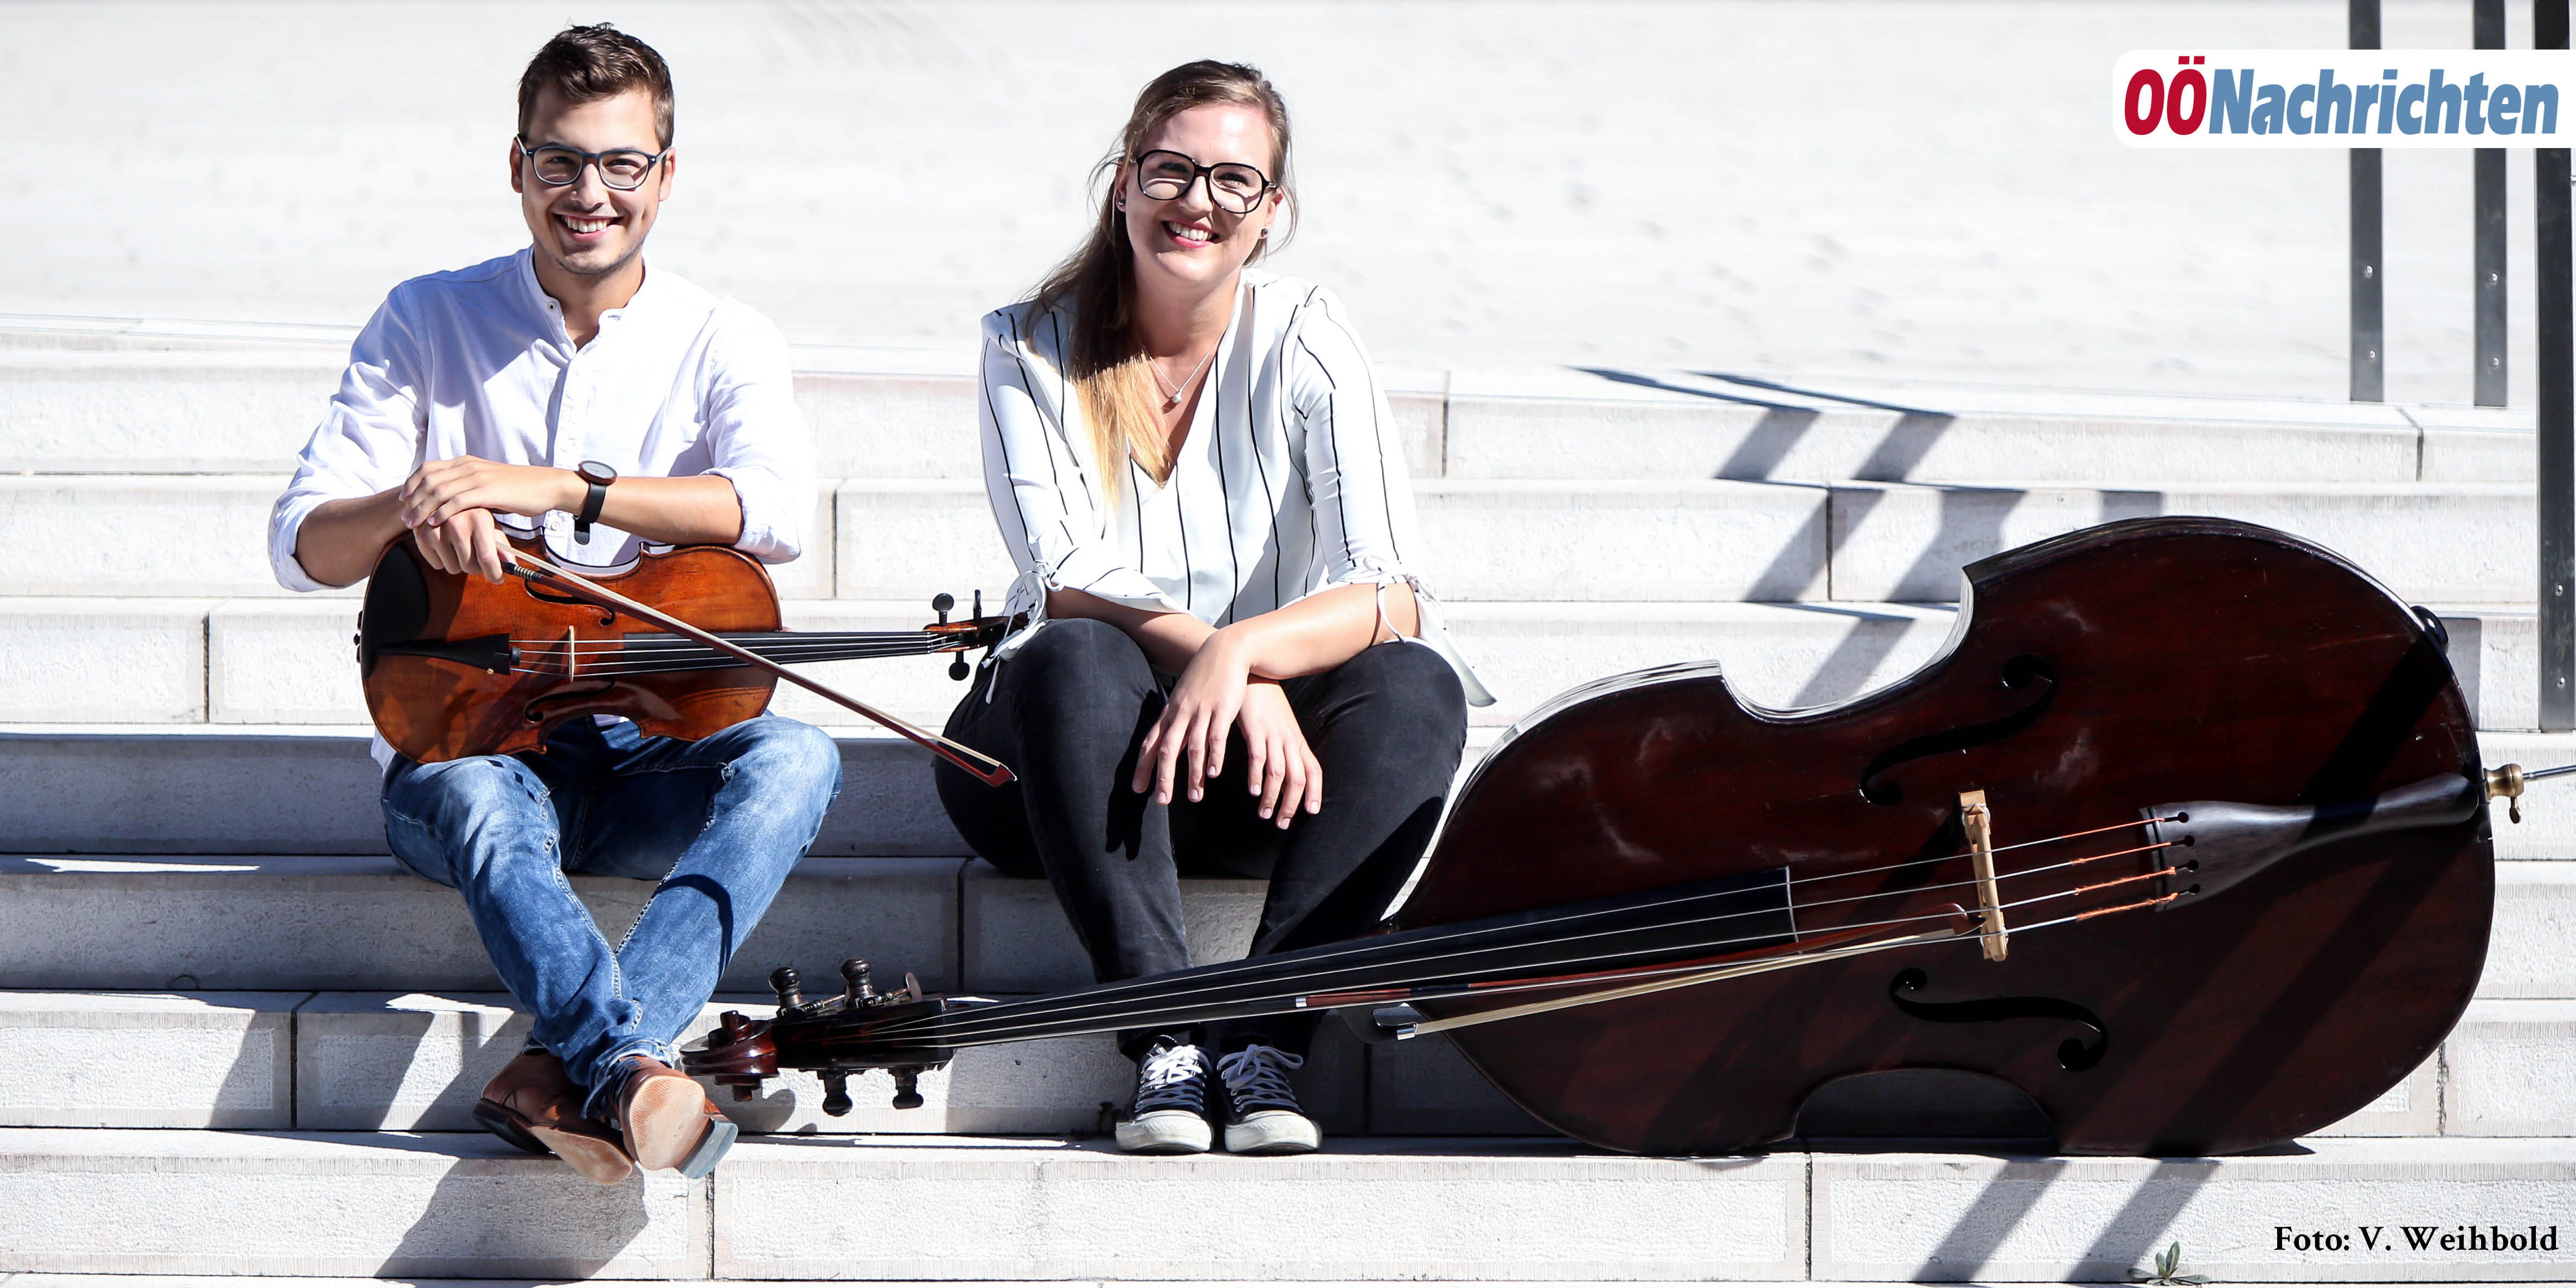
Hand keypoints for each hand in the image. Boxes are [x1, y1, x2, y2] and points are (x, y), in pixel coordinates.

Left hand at [401, 456, 578, 530]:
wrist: (546, 486)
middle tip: (406, 517)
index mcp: (466, 462)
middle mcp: (468, 466)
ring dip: (423, 508)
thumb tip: (450, 498)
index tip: (404, 500)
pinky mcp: (488, 491)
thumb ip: (467, 484)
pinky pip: (457, 502)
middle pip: (429, 480)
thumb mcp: (487, 480)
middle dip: (413, 500)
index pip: (428, 468)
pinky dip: (442, 513)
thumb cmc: (518, 488)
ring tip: (414, 524)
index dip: (411, 484)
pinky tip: (435, 524)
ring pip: (439, 491)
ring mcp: (477, 477)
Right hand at [414, 507, 509, 582]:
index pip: (487, 557)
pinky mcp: (421, 536)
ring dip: (459, 564)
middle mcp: (456, 523)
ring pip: (454, 568)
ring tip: (460, 548)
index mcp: (479, 518)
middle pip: (470, 567)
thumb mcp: (490, 525)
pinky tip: (445, 546)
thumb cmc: (472, 516)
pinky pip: (437, 565)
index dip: (494, 573)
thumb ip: (502, 546)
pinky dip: (443, 561)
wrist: (440, 501)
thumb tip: (513, 566)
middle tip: (476, 557)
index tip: (498, 579)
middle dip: (477, 568)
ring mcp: (436, 530)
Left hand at [1133, 629, 1253, 805]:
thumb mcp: (1184, 696)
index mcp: (1171, 713)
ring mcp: (1202, 711)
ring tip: (1194, 797)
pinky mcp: (1222, 709)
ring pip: (1192, 747)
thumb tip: (1168, 739)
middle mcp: (1182, 714)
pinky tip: (1213, 773)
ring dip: (1192, 775)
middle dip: (1163, 777)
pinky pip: (1216, 737)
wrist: (1225, 651)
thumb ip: (1177, 719)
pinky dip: (1214, 756)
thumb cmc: (1205, 676)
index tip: (1138, 789)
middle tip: (1162, 801)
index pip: (1151, 743)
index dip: (1143, 767)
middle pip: (1167, 750)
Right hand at [1236, 679, 1321, 826]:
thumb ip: (1282, 745)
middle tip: (1282, 824)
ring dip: (1273, 797)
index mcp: (1296, 739)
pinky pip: (1259, 757)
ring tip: (1264, 814)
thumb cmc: (1263, 701)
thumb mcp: (1279, 724)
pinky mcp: (1255, 729)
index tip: (1311, 812)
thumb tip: (1282, 768)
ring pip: (1280, 772)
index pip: (1314, 769)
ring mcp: (1273, 734)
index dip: (1315, 792)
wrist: (1250, 673)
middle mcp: (1289, 739)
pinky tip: (1253, 791)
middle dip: (1292, 804)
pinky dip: (1257, 777)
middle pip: (1299, 777)